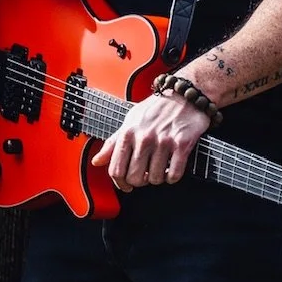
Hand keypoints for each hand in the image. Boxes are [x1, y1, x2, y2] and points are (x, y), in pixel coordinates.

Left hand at [91, 91, 214, 189]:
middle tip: (144, 176)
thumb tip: (97, 161)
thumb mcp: (129, 122)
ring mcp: (163, 141)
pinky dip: (172, 177)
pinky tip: (171, 169)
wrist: (184, 96)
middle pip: (135, 178)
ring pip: (155, 178)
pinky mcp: (182, 144)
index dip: (120, 183)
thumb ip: (112, 144)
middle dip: (139, 182)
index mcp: (128, 133)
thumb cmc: (156, 109)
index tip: (126, 185)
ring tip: (159, 169)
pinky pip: (174, 174)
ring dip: (157, 178)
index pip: (116, 169)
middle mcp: (144, 138)